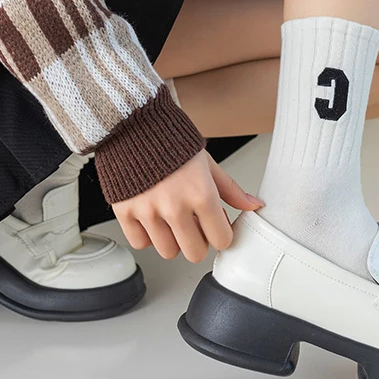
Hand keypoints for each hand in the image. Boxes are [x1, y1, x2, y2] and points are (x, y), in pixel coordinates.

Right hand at [112, 149, 264, 261]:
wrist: (134, 126)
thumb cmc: (171, 142)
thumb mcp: (207, 163)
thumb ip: (230, 189)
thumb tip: (253, 205)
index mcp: (201, 194)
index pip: (221, 240)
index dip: (221, 234)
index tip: (216, 226)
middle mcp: (175, 207)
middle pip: (195, 253)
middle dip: (198, 241)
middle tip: (194, 224)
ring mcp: (148, 212)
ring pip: (168, 252)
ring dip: (173, 240)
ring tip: (171, 218)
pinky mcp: (125, 212)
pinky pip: (141, 244)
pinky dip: (147, 236)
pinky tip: (152, 218)